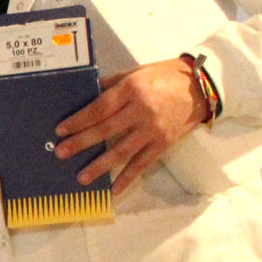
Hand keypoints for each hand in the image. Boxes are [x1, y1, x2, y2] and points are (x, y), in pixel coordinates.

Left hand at [53, 57, 208, 193]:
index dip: (78, 121)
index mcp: (131, 89)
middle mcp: (141, 110)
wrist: (201, 87)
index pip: (98, 108)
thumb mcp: (135, 73)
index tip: (60, 131)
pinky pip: (142, 163)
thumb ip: (111, 85)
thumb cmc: (164, 77)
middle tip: (61, 154)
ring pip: (121, 150)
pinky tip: (114, 188)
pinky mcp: (164, 143)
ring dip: (100, 165)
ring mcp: (153, 129)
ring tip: (82, 177)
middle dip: (81, 143)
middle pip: (105, 130)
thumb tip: (84, 97)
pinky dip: (128, 177)